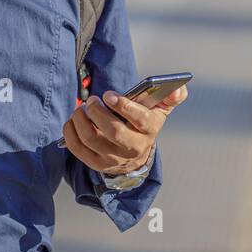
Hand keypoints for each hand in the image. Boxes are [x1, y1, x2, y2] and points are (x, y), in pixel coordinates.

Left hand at [62, 85, 188, 176]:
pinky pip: (78, 148)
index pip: (139, 119)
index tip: (109, 94)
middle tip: (91, 100)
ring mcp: (113, 158)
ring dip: (81, 120)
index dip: (123, 106)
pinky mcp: (96, 164)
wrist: (135, 157)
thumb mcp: (159, 111)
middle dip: (97, 112)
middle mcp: (132, 147)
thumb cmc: (143, 126)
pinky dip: (70, 132)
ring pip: (92, 139)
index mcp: (149, 130)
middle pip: (113, 131)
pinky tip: (73, 121)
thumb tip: (180, 88)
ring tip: (81, 108)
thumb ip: (171, 97)